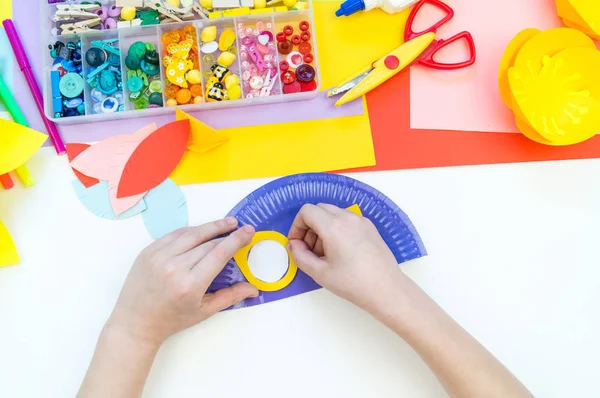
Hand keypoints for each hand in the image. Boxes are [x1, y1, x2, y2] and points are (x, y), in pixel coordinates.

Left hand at [106, 218, 257, 346]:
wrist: (135, 323)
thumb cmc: (171, 320)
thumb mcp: (203, 311)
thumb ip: (230, 297)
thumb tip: (254, 289)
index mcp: (190, 284)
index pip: (219, 254)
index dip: (236, 240)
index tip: (248, 230)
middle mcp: (174, 267)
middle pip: (207, 242)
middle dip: (226, 232)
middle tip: (240, 227)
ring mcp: (159, 257)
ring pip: (191, 234)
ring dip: (210, 227)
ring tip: (226, 223)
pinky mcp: (148, 252)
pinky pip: (173, 235)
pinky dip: (190, 231)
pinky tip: (201, 230)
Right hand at [287, 204, 406, 314]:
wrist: (386, 289)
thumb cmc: (354, 283)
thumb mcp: (319, 273)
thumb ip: (300, 256)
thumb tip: (293, 245)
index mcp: (334, 226)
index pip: (307, 211)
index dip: (297, 226)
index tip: (297, 243)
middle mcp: (348, 218)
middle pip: (319, 209)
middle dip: (309, 226)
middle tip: (309, 249)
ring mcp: (361, 221)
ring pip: (333, 214)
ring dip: (322, 228)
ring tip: (325, 254)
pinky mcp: (370, 227)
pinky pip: (346, 220)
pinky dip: (337, 229)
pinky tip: (340, 252)